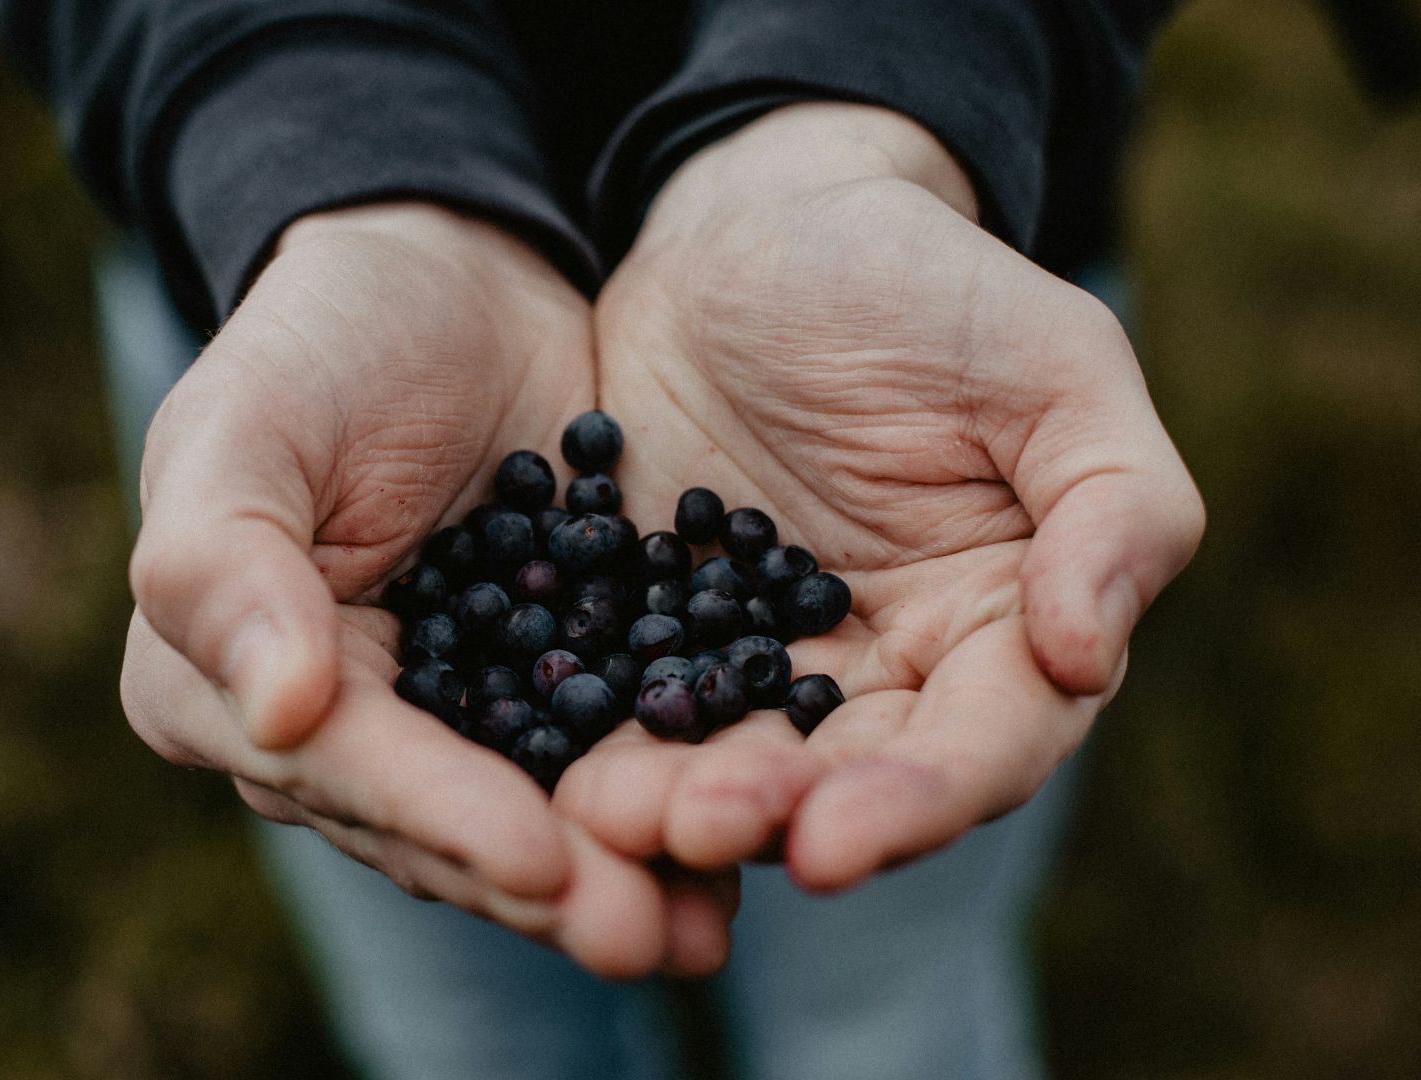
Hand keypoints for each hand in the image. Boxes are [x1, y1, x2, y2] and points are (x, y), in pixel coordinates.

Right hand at [124, 203, 736, 975]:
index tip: (540, 860)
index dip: (439, 817)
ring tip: (706, 923)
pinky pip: (605, 753)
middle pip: (438, 827)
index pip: (339, 769)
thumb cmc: (323, 336)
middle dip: (544, 883)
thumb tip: (277, 715)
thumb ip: (226, 564)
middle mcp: (332, 729)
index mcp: (224, 683)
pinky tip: (747, 831)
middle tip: (645, 932)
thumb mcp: (246, 422)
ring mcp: (448, 717)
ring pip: (527, 814)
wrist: (452, 275)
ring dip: (616, 872)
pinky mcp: (551, 685)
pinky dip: (668, 794)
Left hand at [556, 105, 1204, 890]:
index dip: (918, 801)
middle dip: (774, 813)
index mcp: (1001, 625)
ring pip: (731, 756)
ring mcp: (758, 653)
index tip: (833, 842)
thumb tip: (1085, 657)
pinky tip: (547, 769)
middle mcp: (885, 667)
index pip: (984, 743)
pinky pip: (629, 694)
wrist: (757, 225)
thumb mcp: (1055, 363)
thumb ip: (1114, 505)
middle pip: (845, 777)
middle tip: (696, 828)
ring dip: (675, 801)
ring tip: (609, 818)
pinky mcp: (656, 623)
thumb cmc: (927, 283)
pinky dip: (597, 736)